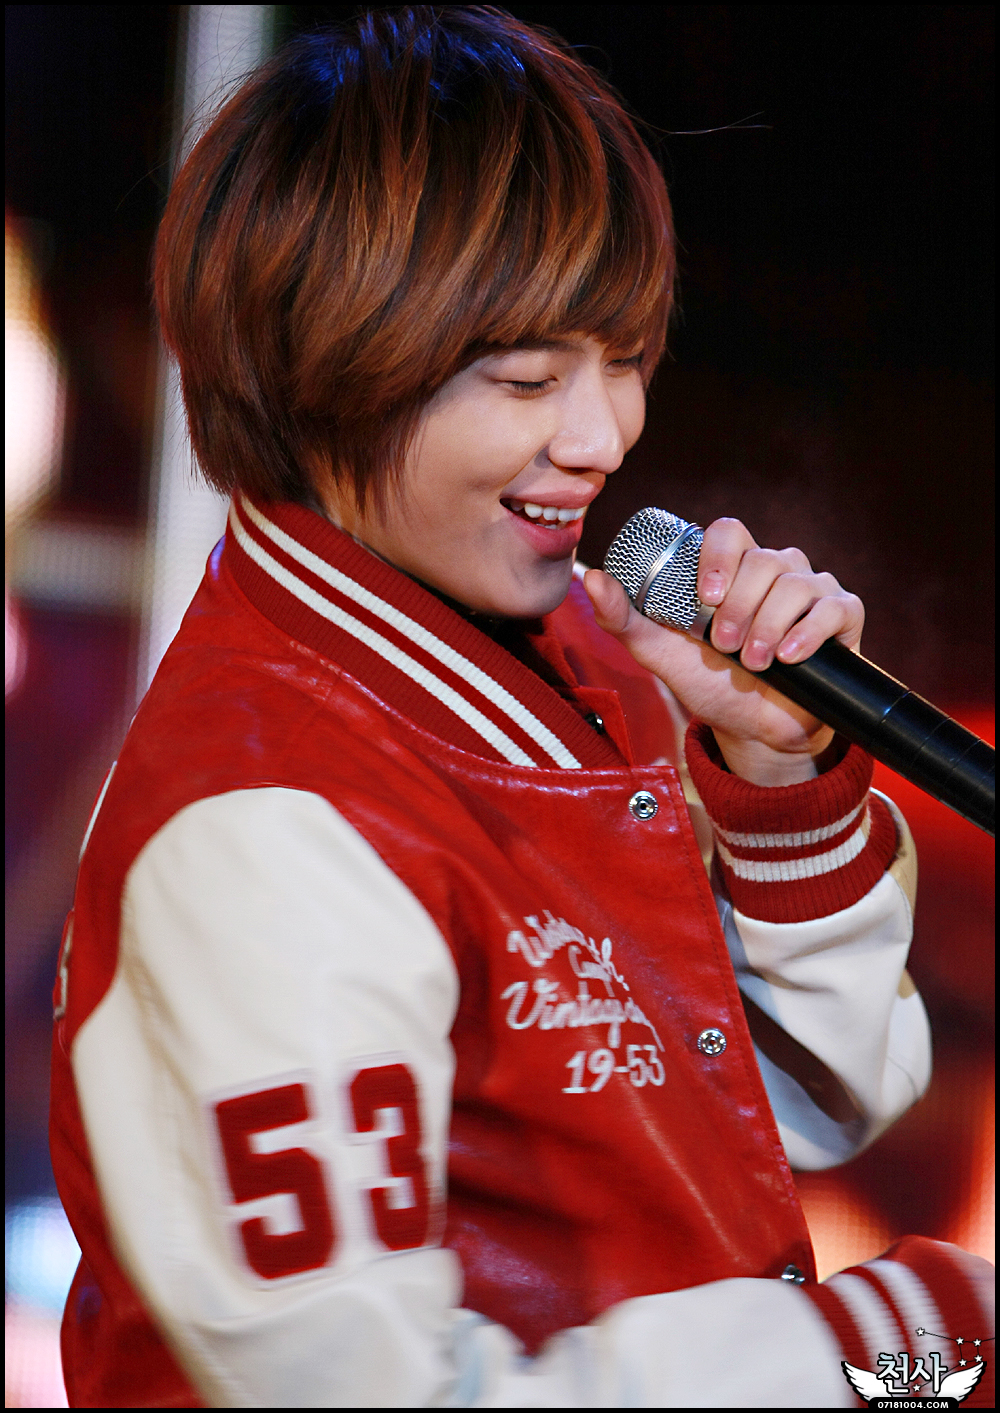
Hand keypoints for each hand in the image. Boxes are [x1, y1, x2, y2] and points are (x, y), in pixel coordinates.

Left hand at [583, 518, 864, 785]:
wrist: (753, 731)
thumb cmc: (710, 684)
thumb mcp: (660, 654)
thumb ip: (625, 620)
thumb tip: (593, 577)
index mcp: (732, 569)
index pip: (729, 532)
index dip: (718, 556)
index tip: (705, 596)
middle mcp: (775, 570)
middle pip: (764, 560)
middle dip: (739, 606)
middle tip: (724, 645)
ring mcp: (812, 590)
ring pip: (797, 582)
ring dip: (769, 624)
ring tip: (753, 661)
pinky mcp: (843, 617)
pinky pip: (834, 607)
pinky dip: (808, 632)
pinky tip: (789, 656)